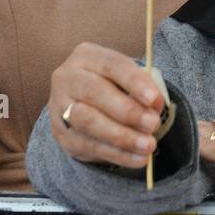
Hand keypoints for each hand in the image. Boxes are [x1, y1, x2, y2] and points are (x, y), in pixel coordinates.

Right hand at [50, 42, 164, 168]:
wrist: (83, 101)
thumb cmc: (113, 84)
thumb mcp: (126, 78)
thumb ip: (141, 88)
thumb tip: (154, 107)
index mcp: (86, 55)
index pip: (112, 65)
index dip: (135, 83)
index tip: (156, 100)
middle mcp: (66, 77)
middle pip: (95, 92)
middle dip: (128, 111)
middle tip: (153, 125)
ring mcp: (59, 106)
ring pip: (88, 121)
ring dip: (121, 136)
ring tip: (148, 145)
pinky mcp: (60, 133)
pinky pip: (88, 146)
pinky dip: (117, 154)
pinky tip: (138, 159)